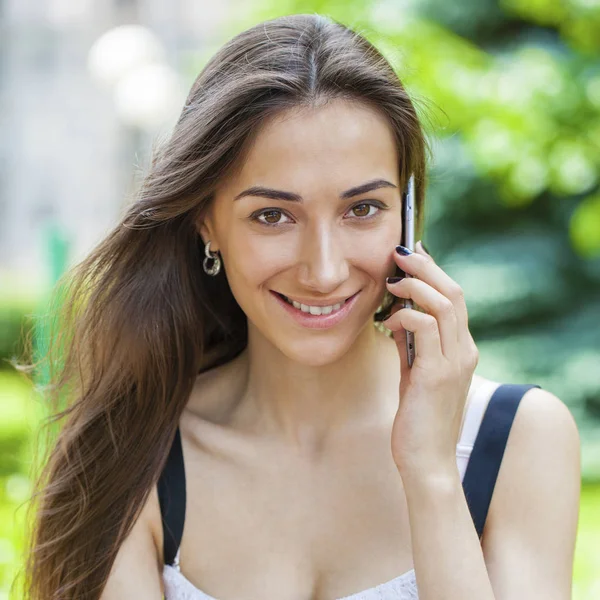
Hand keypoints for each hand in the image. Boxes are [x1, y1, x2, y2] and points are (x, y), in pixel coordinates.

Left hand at [383, 241, 478, 480]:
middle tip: (400, 252)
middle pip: (452, 293)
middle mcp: (464, 352)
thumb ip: (412, 345)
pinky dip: (406, 316)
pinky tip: (388, 321)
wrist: (426, 461)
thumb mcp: (415, 373)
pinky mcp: (436, 375)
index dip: (434, 272)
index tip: (412, 253)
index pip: (453, 299)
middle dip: (425, 267)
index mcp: (461, 350)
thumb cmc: (418, 417)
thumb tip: (399, 316)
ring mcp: (454, 363)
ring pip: (444, 305)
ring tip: (392, 281)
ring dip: (415, 286)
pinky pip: (426, 330)